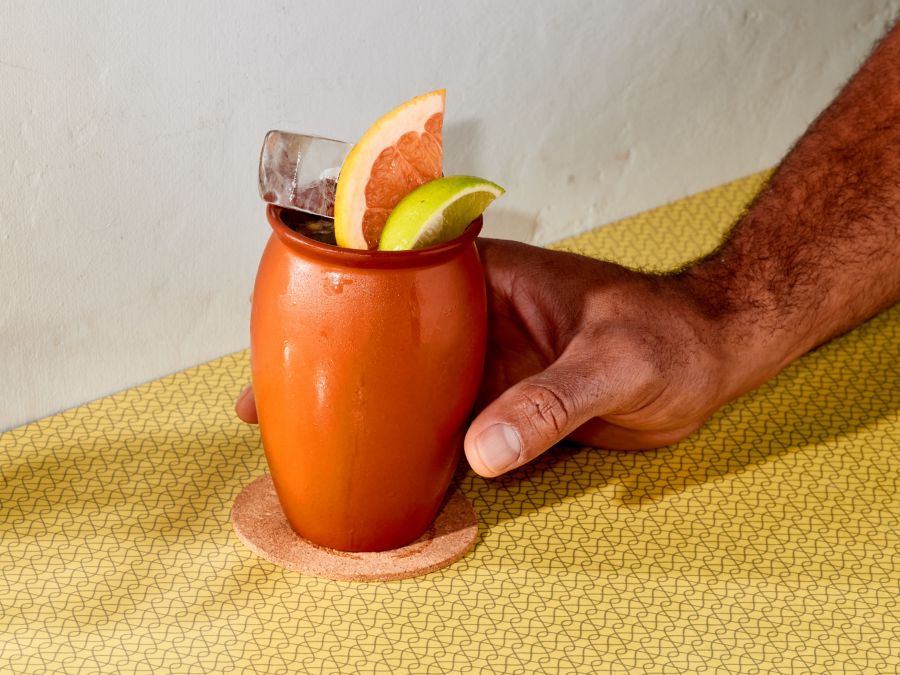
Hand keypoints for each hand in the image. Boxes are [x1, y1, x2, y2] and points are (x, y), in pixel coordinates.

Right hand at [235, 238, 738, 476]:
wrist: (707, 361)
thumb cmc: (669, 338)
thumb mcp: (615, 364)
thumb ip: (552, 402)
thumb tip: (482, 448)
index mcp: (488, 279)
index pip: (395, 278)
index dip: (334, 304)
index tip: (285, 334)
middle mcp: (475, 316)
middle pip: (383, 337)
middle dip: (328, 366)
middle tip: (266, 402)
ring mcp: (485, 358)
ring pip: (407, 383)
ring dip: (362, 409)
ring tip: (305, 438)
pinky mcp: (501, 398)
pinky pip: (442, 420)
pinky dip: (409, 441)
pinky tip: (379, 465)